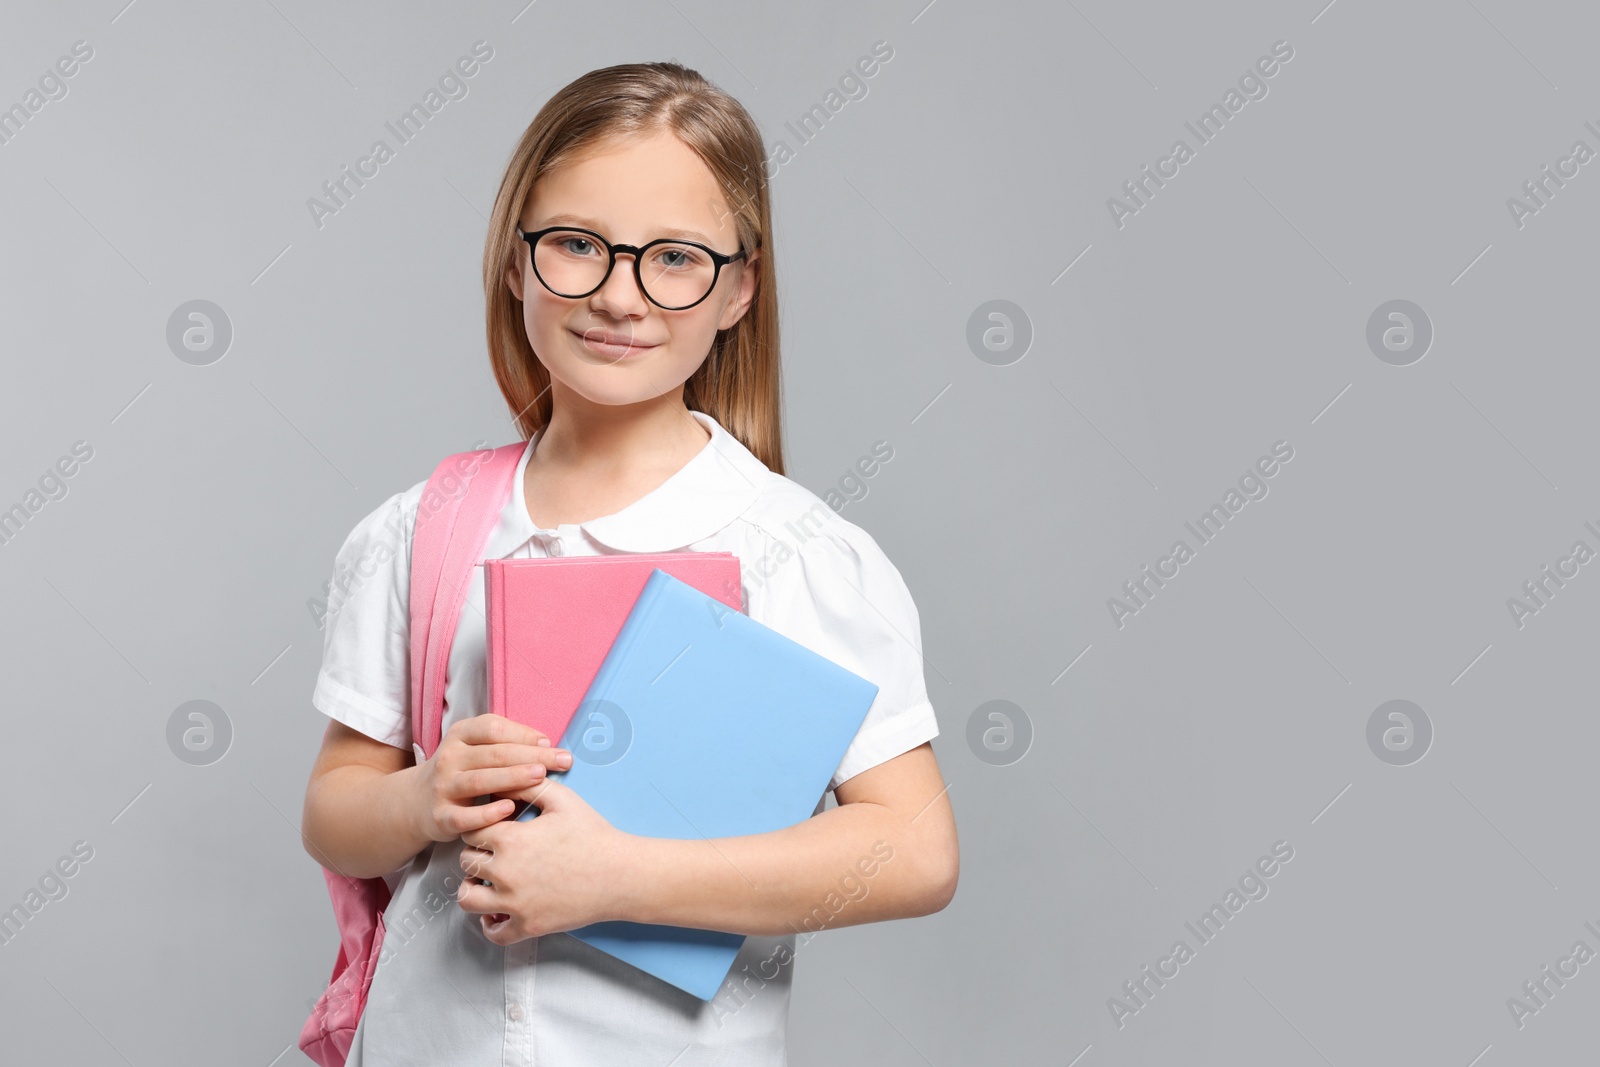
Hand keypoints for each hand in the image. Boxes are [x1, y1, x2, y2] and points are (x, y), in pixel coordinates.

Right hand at [412, 715, 572, 843]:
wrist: (417, 801)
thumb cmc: (461, 769)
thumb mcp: (475, 747)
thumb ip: (506, 741)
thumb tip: (544, 743)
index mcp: (460, 735)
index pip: (492, 728)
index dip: (523, 734)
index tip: (551, 743)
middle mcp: (449, 758)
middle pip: (493, 754)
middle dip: (530, 756)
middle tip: (561, 760)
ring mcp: (443, 787)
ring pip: (479, 781)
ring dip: (512, 778)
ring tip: (540, 777)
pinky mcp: (440, 816)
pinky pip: (464, 816)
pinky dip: (486, 814)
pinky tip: (509, 809)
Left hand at [455, 778, 639, 944]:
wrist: (621, 874)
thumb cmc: (594, 835)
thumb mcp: (563, 799)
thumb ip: (529, 785)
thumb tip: (504, 779)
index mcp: (511, 839)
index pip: (471, 830)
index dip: (480, 826)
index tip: (494, 828)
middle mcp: (505, 873)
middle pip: (466, 862)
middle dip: (476, 854)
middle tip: (493, 852)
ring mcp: (515, 904)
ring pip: (468, 898)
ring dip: (473, 888)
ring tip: (488, 882)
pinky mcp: (528, 926)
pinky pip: (493, 933)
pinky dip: (490, 924)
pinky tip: (499, 912)